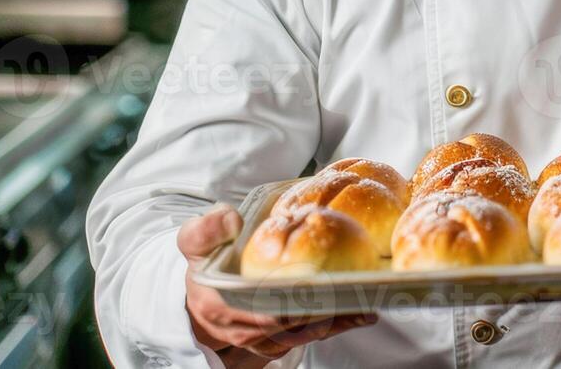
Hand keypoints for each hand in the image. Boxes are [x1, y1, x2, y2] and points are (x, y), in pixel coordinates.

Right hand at [179, 204, 377, 368]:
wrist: (200, 288)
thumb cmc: (204, 260)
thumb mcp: (195, 239)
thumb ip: (207, 229)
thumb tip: (232, 221)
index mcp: (222, 305)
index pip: (262, 313)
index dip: (293, 308)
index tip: (322, 296)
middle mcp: (241, 328)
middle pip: (289, 327)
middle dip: (324, 317)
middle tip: (359, 303)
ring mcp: (257, 337)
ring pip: (300, 336)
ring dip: (332, 326)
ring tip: (365, 312)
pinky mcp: (271, 340)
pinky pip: (302, 338)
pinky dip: (329, 328)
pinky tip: (355, 316)